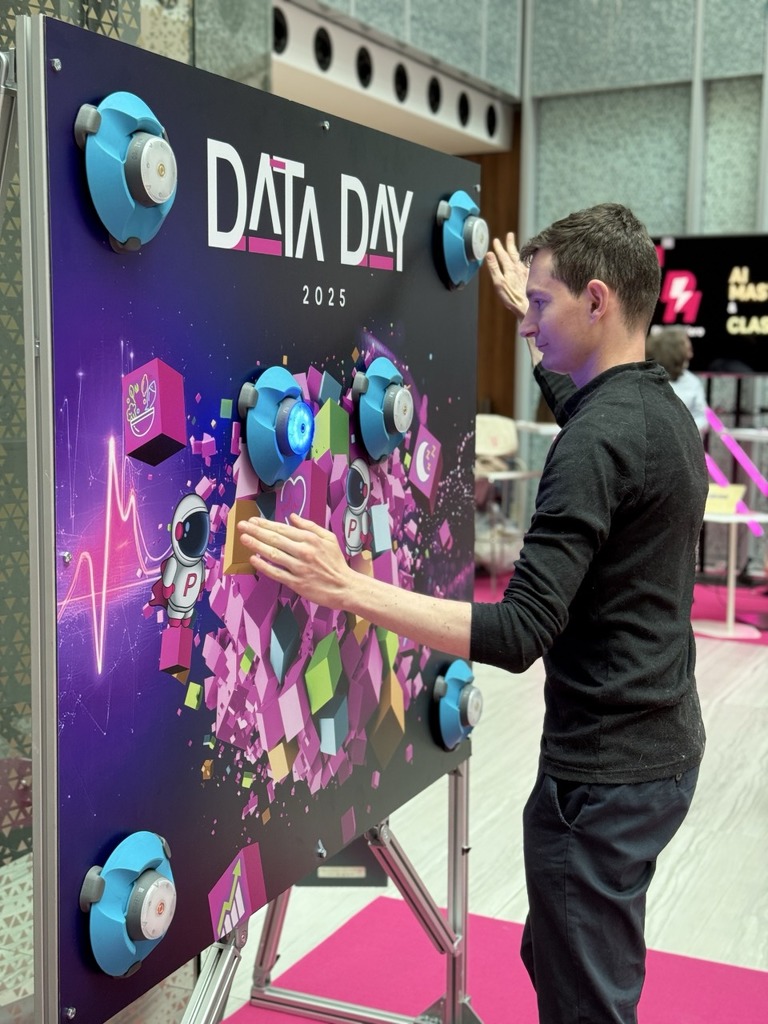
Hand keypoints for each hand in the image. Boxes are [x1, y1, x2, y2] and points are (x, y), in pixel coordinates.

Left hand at [237, 514, 352, 607]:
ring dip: (256, 546)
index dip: (266, 524)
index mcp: (310, 539)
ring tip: (244, 539)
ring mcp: (299, 568)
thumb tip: (293, 517)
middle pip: (275, 539)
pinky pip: (276, 573)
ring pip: (273, 554)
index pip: (283, 529)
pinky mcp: (297, 583)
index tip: (253, 520)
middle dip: (256, 531)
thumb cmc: (336, 562)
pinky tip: (254, 560)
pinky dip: (264, 566)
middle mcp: (303, 552)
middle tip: (241, 525)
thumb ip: (310, 526)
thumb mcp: (328, 538)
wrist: (344, 587)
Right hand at [485, 232, 528, 319]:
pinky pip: (528, 263)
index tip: (496, 240)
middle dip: (510, 244)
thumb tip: (489, 254)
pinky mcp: (532, 276)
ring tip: (516, 246)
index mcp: (510, 268)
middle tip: (509, 235)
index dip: (499, 247)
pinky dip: (525, 259)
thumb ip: (494, 268)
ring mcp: (526, 272)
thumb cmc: (512, 297)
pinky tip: (526, 260)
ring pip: (521, 257)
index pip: (503, 255)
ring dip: (517, 250)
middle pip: (513, 253)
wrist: (527, 306)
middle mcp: (519, 268)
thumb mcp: (499, 283)